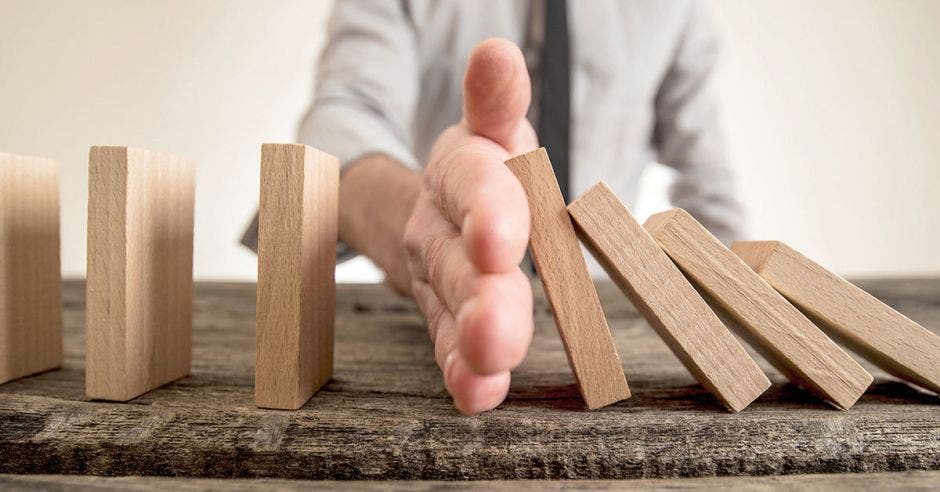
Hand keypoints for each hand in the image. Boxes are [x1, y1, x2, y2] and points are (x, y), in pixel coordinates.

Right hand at [402, 38, 537, 414]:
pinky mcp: (445, 317)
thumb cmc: (483, 169)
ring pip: (451, 309)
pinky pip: (449, 345)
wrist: (432, 209)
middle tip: (499, 328)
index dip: (484, 211)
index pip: (469, 186)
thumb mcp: (490, 129)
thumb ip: (496, 100)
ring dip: (471, 341)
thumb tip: (497, 52)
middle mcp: (442, 226)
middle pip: (458, 260)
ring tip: (490, 368)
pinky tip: (478, 395)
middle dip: (479, 294)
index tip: (500, 240)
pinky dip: (463, 372)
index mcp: (462, 172)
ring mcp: (439, 277)